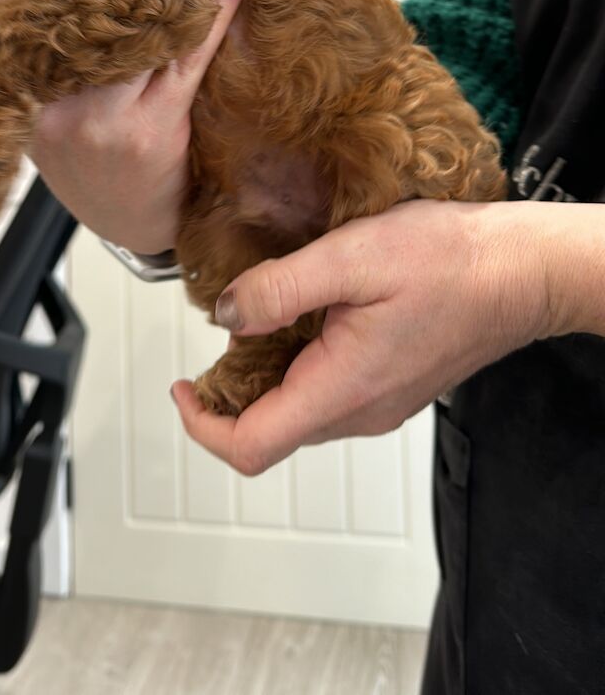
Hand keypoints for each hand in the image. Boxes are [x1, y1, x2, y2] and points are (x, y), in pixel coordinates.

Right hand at [0, 0, 244, 253]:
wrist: (127, 225)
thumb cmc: (87, 154)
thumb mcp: (49, 103)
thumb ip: (52, 44)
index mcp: (13, 86)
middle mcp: (50, 102)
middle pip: (82, 4)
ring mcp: (100, 119)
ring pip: (140, 26)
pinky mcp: (151, 132)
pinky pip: (186, 58)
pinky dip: (211, 17)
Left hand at [171, 198, 561, 474]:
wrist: (521, 271)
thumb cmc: (450, 262)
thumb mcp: (351, 258)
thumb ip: (280, 288)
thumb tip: (226, 315)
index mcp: (341, 389)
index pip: (251, 446)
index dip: (202, 426)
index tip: (182, 386)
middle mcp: (359, 411)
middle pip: (270, 430)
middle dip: (229, 393)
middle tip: (218, 336)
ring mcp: (379, 404)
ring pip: (299, 409)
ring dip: (265, 375)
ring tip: (258, 315)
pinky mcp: (392, 385)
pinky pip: (329, 391)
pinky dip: (298, 363)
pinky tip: (304, 313)